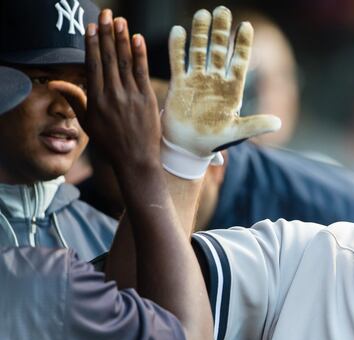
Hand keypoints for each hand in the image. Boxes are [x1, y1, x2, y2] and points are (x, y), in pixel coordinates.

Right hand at [51, 10, 160, 175]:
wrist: (135, 160)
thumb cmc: (110, 142)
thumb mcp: (87, 123)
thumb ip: (75, 99)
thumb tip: (56, 83)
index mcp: (96, 100)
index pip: (93, 65)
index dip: (92, 44)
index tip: (91, 27)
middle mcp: (112, 95)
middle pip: (109, 59)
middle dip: (107, 34)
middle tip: (106, 14)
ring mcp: (131, 96)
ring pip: (125, 62)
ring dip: (122, 39)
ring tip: (120, 21)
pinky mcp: (147, 99)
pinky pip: (142, 72)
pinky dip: (140, 54)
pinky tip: (137, 39)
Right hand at [162, 6, 280, 155]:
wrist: (188, 147)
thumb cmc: (213, 140)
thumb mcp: (237, 132)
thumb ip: (256, 125)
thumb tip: (279, 123)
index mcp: (231, 89)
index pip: (240, 61)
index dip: (243, 44)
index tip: (246, 26)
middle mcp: (215, 81)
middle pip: (220, 50)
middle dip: (221, 30)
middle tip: (223, 10)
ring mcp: (196, 80)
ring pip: (199, 51)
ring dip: (201, 33)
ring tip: (203, 13)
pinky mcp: (179, 84)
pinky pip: (178, 62)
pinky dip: (178, 47)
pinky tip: (179, 30)